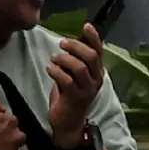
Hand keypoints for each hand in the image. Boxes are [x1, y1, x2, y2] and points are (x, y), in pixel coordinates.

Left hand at [45, 25, 104, 144]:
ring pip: (79, 67)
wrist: (68, 124)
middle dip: (75, 46)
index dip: (94, 37)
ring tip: (53, 59)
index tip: (86, 25)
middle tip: (62, 43)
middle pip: (90, 57)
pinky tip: (49, 69)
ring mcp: (87, 90)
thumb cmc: (69, 97)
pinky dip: (56, 71)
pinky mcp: (75, 98)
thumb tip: (69, 42)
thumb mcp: (74, 77)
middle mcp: (95, 81)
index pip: (99, 51)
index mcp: (97, 73)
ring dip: (63, 59)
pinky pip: (66, 80)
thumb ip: (74, 61)